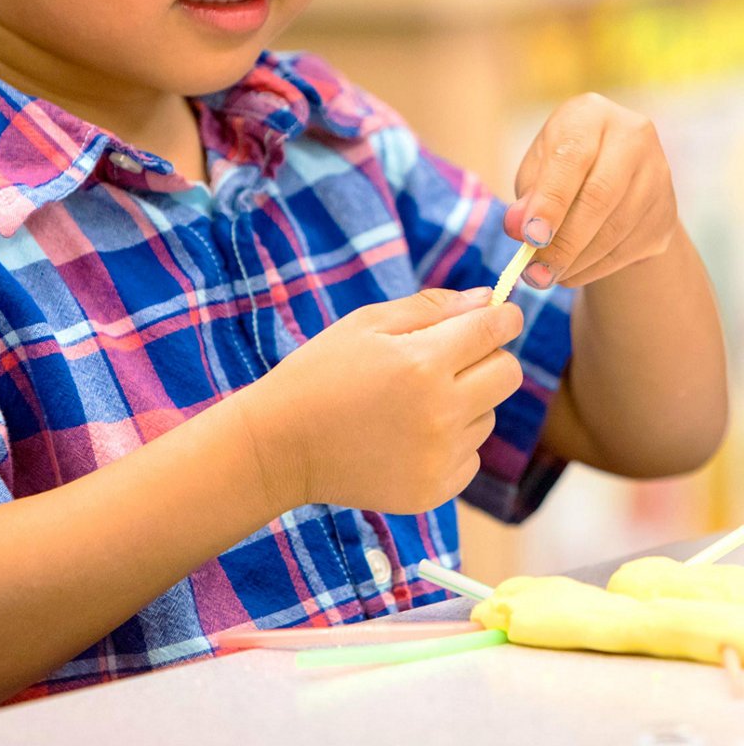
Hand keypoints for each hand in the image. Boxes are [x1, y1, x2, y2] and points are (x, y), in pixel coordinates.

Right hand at [237, 288, 524, 515]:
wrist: (282, 445)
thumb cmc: (321, 372)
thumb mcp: (367, 323)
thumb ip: (431, 308)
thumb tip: (487, 299)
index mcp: (424, 363)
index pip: (494, 332)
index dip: (503, 317)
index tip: (500, 314)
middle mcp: (442, 413)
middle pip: (508, 374)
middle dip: (489, 357)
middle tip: (452, 356)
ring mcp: (441, 457)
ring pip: (488, 416)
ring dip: (466, 402)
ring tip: (414, 401)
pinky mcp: (434, 491)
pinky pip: (470, 456)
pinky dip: (452, 442)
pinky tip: (409, 435)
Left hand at [504, 92, 677, 289]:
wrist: (610, 173)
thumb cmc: (560, 167)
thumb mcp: (536, 171)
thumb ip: (527, 197)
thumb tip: (520, 227)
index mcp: (591, 114)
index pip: (572, 158)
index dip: (551, 201)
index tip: (531, 237)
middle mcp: (633, 136)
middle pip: (600, 196)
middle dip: (564, 242)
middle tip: (535, 274)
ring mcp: (658, 174)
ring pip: (616, 228)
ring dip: (577, 261)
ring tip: (545, 277)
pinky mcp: (666, 211)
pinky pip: (629, 248)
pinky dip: (594, 268)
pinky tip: (570, 273)